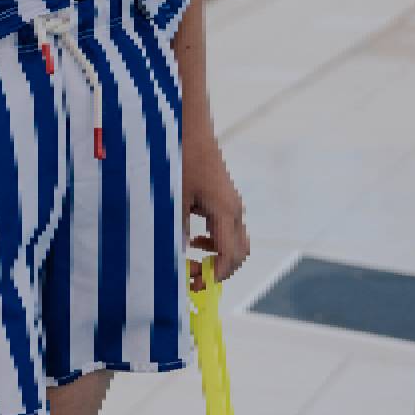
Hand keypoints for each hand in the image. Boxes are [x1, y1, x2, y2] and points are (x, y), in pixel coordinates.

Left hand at [183, 124, 247, 288]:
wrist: (189, 130)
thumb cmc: (182, 160)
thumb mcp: (175, 199)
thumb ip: (179, 230)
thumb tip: (180, 256)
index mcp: (225, 211)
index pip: (230, 256)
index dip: (216, 275)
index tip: (197, 285)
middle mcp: (235, 210)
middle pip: (239, 253)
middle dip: (220, 270)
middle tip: (193, 277)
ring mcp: (232, 205)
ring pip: (235, 243)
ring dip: (217, 256)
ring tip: (191, 260)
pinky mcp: (225, 200)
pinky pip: (227, 230)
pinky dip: (215, 243)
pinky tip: (194, 240)